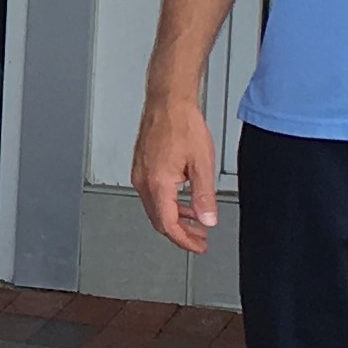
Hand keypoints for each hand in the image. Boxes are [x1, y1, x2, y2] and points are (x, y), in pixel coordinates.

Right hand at [131, 91, 222, 253]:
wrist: (168, 101)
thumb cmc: (182, 124)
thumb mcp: (202, 164)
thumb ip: (204, 196)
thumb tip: (207, 219)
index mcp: (158, 183)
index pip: (168, 224)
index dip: (184, 240)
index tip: (198, 246)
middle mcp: (144, 181)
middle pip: (159, 220)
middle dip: (180, 233)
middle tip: (199, 238)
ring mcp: (140, 174)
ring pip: (155, 208)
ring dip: (175, 218)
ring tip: (195, 221)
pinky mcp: (141, 167)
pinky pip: (152, 194)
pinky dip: (168, 203)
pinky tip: (182, 200)